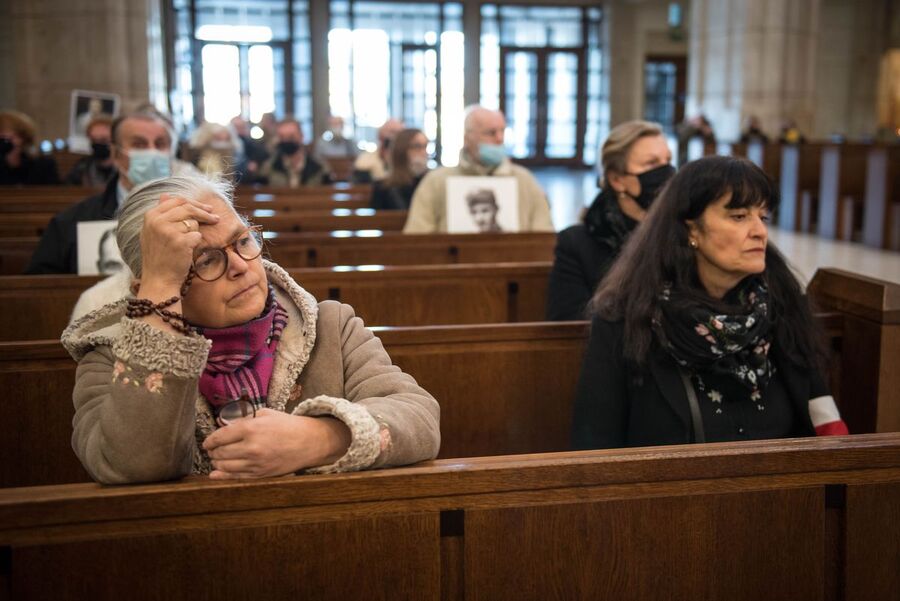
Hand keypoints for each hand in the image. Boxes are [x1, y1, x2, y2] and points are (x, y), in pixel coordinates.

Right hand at [139, 193, 219, 293]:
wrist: (158, 279)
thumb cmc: (159, 257)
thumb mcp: (153, 232)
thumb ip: (160, 214)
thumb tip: (164, 195)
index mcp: (150, 215)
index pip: (177, 201)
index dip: (194, 203)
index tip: (207, 208)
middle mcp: (157, 220)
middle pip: (188, 208)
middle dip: (204, 212)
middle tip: (216, 218)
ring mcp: (168, 230)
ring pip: (193, 223)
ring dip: (195, 233)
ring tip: (185, 245)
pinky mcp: (180, 241)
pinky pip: (197, 236)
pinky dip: (196, 244)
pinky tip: (186, 252)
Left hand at [203, 409, 350, 478]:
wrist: (309, 442)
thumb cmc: (287, 425)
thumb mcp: (265, 414)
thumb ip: (243, 418)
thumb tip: (222, 424)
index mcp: (251, 428)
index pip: (220, 437)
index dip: (210, 440)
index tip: (207, 442)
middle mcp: (251, 447)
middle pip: (220, 453)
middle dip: (212, 452)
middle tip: (212, 450)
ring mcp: (256, 463)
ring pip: (225, 467)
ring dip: (217, 463)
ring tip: (217, 459)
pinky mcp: (260, 474)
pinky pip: (235, 477)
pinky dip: (222, 476)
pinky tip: (216, 473)